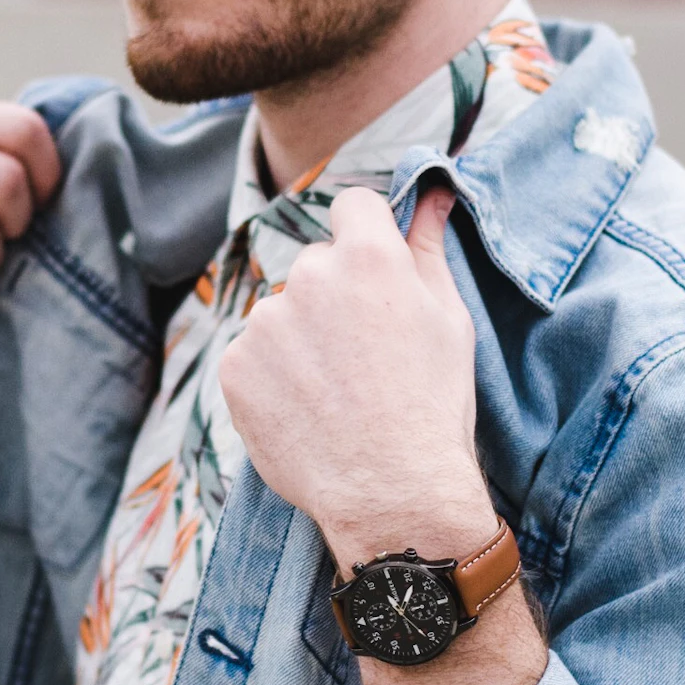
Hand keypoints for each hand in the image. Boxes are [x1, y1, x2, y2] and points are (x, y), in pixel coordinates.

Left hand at [217, 184, 494, 569]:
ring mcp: (265, 322)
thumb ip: (428, 247)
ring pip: (282, 312)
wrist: (391, 491)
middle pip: (316, 265)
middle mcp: (308, 277)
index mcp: (367, 256)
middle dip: (334, 296)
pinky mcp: (236, 365)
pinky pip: (254, 355)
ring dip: (300, 339)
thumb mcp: (448, 319)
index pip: (353, 207)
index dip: (366, 236)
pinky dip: (273, 376)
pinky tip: (306, 410)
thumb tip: (434, 193)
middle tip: (363, 355)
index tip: (374, 273)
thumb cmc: (433, 405)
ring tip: (335, 392)